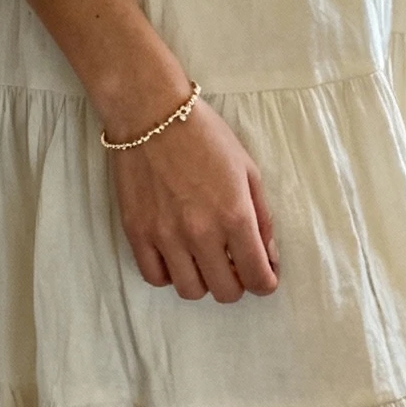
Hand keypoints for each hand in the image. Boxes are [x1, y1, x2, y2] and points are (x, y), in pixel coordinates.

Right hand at [109, 95, 279, 302]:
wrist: (151, 113)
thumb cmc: (205, 136)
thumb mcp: (248, 171)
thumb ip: (262, 219)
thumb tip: (268, 257)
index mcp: (235, 216)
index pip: (257, 278)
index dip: (265, 282)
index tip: (264, 275)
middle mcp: (200, 233)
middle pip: (226, 292)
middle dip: (237, 283)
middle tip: (235, 264)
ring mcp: (165, 236)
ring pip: (190, 291)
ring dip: (204, 281)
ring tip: (204, 259)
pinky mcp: (137, 232)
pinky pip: (155, 277)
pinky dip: (170, 274)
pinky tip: (177, 256)